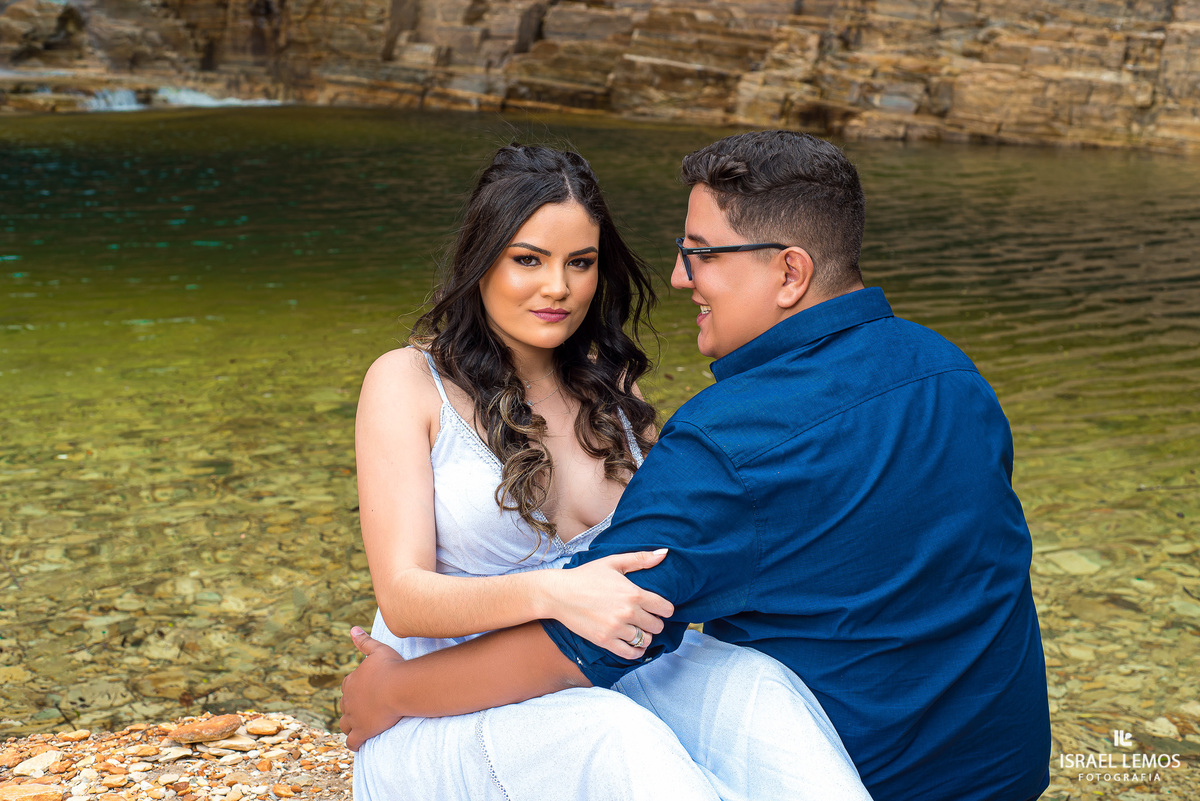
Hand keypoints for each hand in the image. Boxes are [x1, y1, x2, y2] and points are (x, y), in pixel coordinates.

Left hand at [339, 626, 406, 750]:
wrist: (400, 687)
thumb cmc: (391, 667)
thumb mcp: (377, 650)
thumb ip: (364, 641)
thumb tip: (352, 629)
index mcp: (351, 682)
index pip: (347, 687)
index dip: (354, 690)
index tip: (364, 692)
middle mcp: (348, 700)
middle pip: (345, 706)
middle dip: (351, 708)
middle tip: (364, 710)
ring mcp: (354, 717)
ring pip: (345, 724)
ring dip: (349, 725)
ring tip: (358, 727)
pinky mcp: (362, 731)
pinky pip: (352, 741)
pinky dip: (353, 743)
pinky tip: (358, 744)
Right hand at [542, 549, 674, 658]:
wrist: (559, 593)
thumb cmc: (586, 575)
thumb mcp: (613, 562)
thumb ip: (640, 559)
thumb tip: (665, 553)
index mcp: (633, 593)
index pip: (665, 608)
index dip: (665, 609)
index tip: (659, 608)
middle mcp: (628, 613)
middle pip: (657, 626)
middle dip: (655, 622)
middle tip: (647, 619)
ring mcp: (616, 628)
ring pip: (645, 640)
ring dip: (645, 636)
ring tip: (638, 630)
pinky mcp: (605, 641)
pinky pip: (630, 654)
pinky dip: (636, 652)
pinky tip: (634, 645)